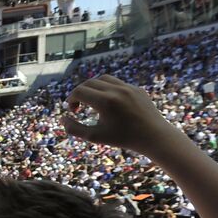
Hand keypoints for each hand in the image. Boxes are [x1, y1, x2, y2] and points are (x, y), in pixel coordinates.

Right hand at [62, 75, 183, 152]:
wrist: (154, 136)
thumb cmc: (123, 138)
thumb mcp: (94, 137)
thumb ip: (74, 129)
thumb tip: (63, 119)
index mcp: (105, 102)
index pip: (79, 91)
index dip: (71, 99)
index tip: (73, 110)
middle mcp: (116, 90)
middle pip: (89, 83)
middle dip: (80, 92)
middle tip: (79, 106)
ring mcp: (128, 87)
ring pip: (103, 79)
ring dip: (93, 87)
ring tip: (92, 101)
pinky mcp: (137, 88)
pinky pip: (117, 83)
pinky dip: (107, 89)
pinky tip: (108, 103)